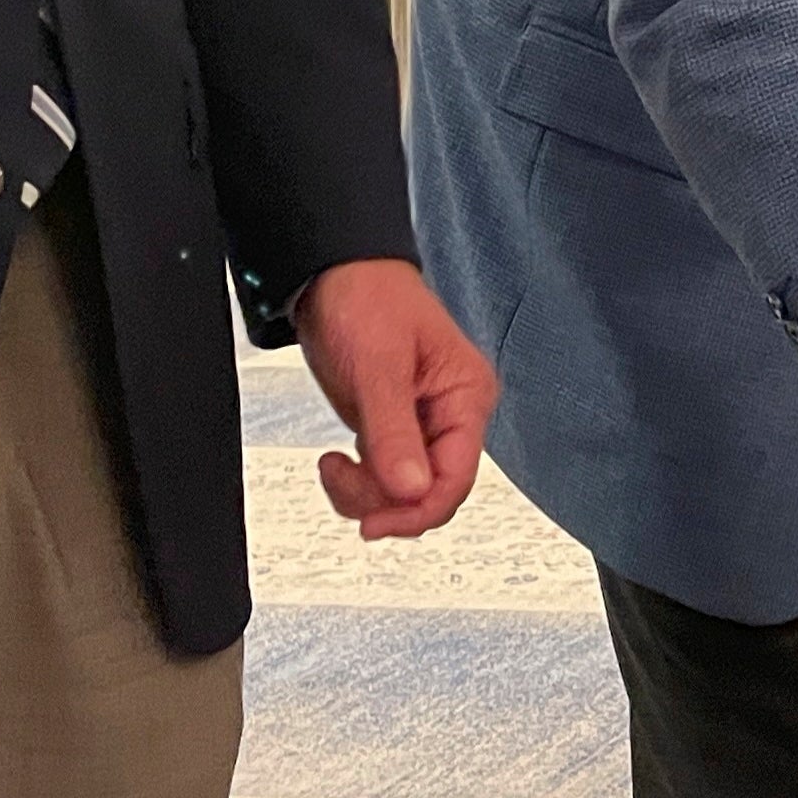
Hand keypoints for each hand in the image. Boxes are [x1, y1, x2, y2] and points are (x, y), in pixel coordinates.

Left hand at [294, 258, 495, 540]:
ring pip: (404, 492)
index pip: (457, 476)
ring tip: (334, 465)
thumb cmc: (367, 296)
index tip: (376, 523)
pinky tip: (337, 461)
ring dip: (365, 493)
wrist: (330, 274)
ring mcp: (422, 424)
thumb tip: (412, 492)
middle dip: (385, 498)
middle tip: (343, 476)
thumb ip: (394, 433)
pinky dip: (357, 483)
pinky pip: (384, 478)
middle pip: (431, 491)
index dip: (419, 509)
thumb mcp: (378, 366)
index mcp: (467, 394)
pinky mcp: (393, 429)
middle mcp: (451, 414)